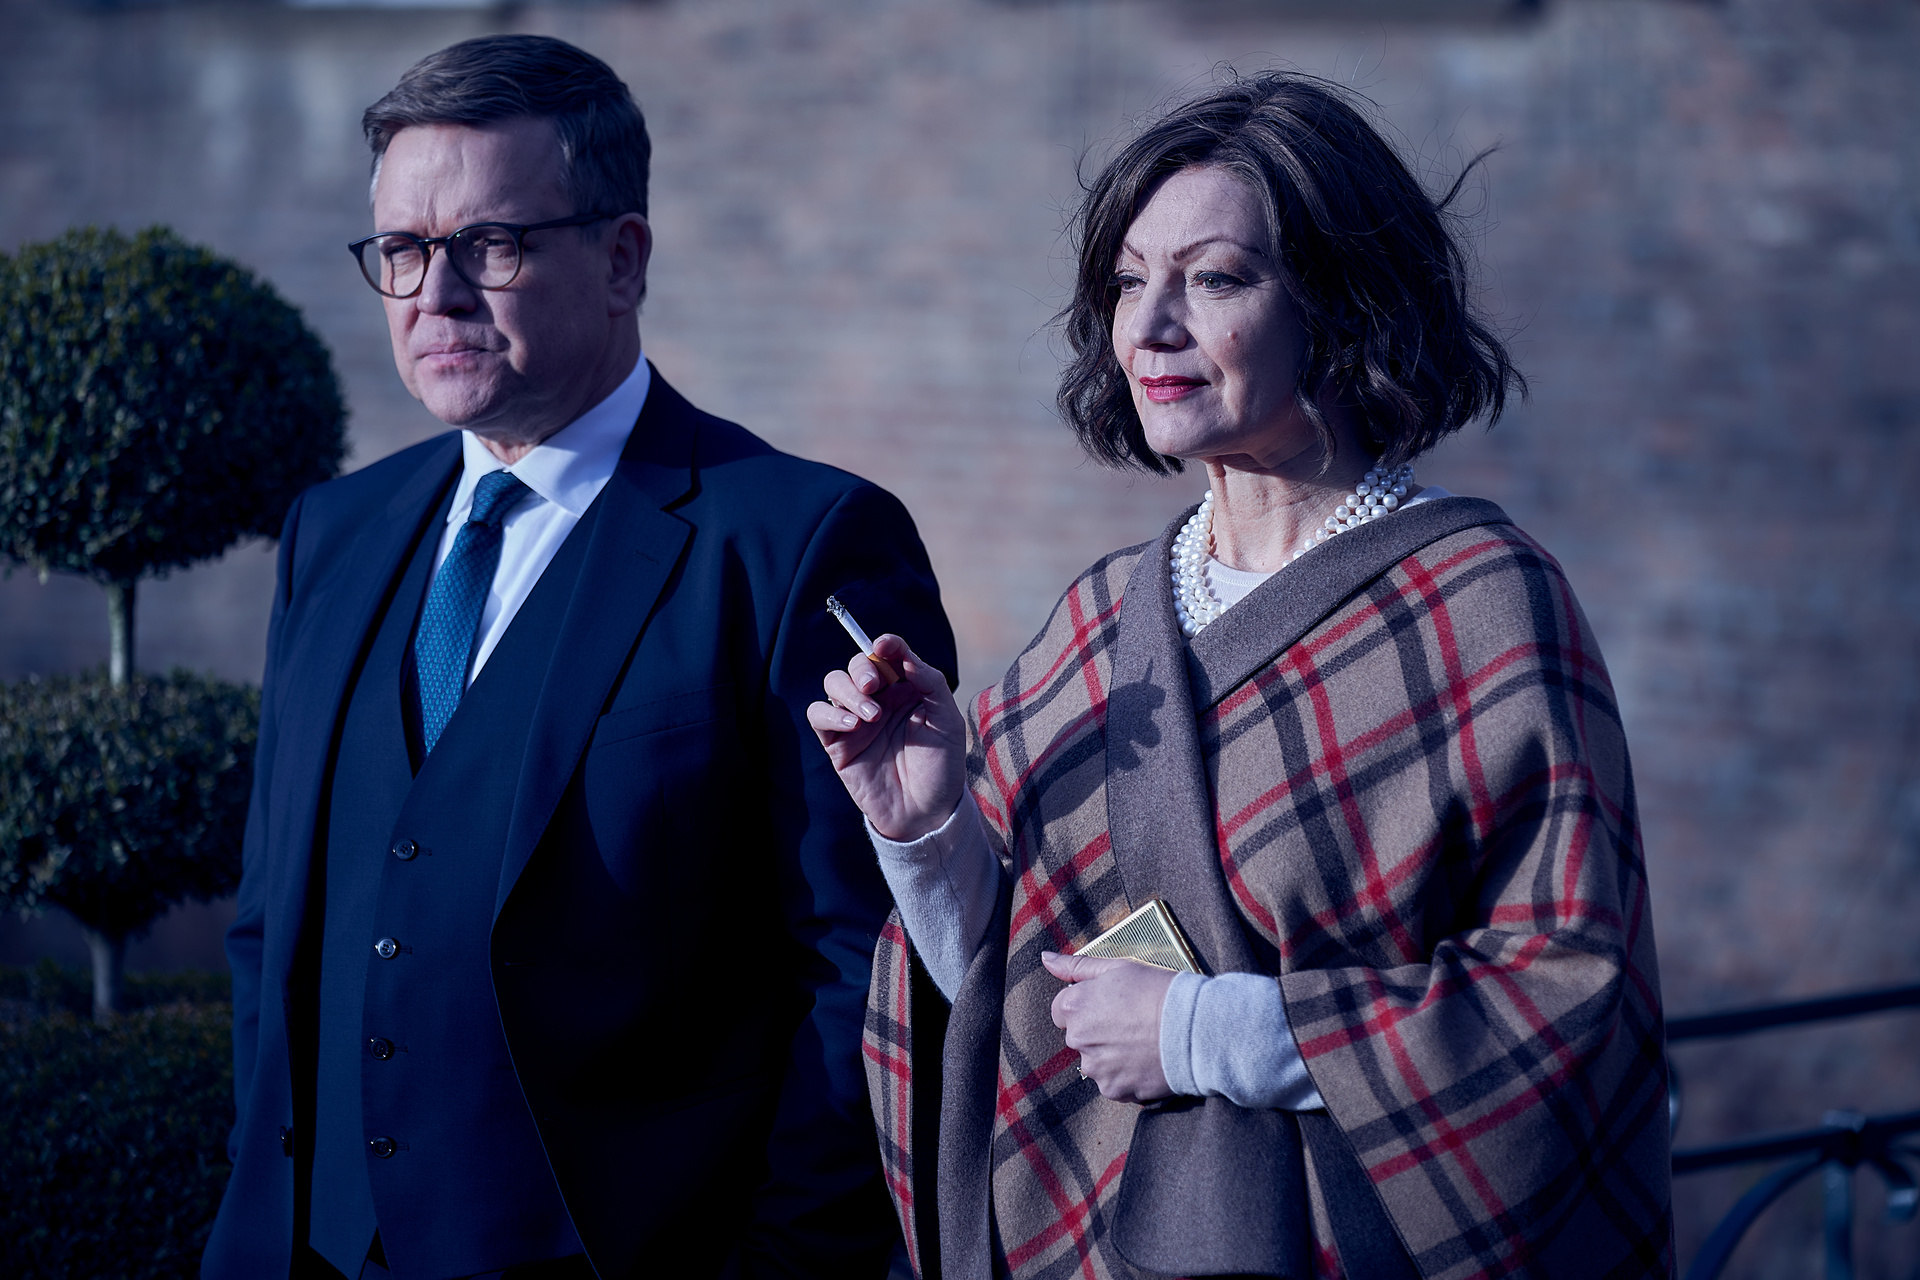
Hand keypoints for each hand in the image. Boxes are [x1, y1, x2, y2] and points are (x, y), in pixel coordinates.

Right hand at [807, 633, 966, 841]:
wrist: (926, 813)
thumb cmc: (941, 766)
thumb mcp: (947, 721)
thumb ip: (930, 683)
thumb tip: (905, 656)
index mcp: (906, 689)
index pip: (889, 654)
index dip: (886, 644)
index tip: (884, 645)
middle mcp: (879, 700)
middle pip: (857, 665)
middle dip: (862, 668)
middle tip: (875, 686)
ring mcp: (856, 720)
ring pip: (834, 683)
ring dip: (848, 691)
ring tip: (870, 715)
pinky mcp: (837, 743)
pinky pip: (818, 715)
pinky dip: (829, 713)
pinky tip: (853, 725)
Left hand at [1042, 951, 1175, 1103]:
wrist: (1194, 1029)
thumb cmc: (1159, 992)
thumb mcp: (1118, 968)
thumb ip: (1076, 966)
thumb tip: (1046, 959)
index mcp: (1074, 1006)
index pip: (1062, 1009)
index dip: (1086, 1005)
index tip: (1110, 1004)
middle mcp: (1078, 1039)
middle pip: (1078, 1035)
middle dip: (1097, 1030)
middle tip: (1131, 1021)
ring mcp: (1095, 1068)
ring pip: (1095, 1061)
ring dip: (1110, 1054)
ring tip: (1141, 1041)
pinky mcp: (1113, 1089)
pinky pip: (1112, 1082)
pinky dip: (1125, 1074)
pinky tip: (1145, 1059)